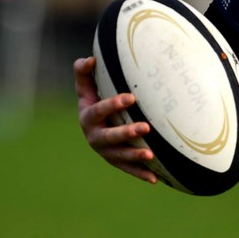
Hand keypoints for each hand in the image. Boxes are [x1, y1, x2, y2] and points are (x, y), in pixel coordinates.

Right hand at [74, 57, 158, 183]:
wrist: (93, 123)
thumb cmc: (94, 98)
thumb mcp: (86, 85)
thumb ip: (83, 71)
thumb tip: (90, 59)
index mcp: (87, 117)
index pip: (98, 110)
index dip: (112, 105)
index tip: (131, 97)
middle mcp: (94, 136)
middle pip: (109, 137)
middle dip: (126, 133)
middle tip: (145, 127)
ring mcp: (105, 151)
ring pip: (120, 156)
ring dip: (134, 157)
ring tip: (151, 155)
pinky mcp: (116, 161)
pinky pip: (128, 169)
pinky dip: (140, 174)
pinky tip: (155, 178)